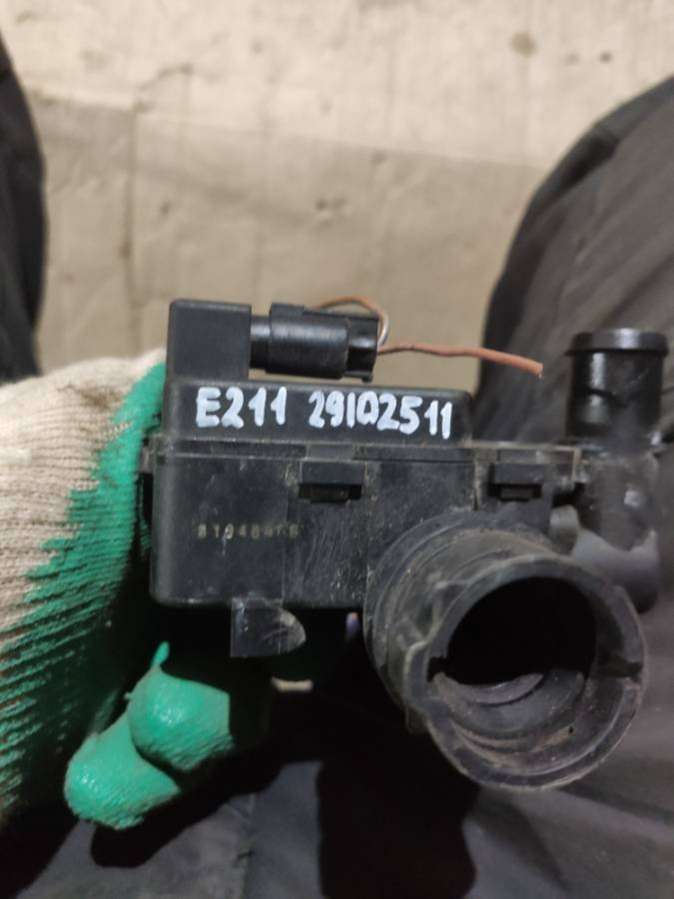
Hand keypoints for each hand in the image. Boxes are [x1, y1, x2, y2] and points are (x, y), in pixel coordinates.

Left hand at [0, 354, 338, 829]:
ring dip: (207, 722)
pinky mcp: (112, 730)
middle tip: (236, 659)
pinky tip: (97, 770)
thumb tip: (202, 351)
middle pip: (275, 610)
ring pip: (242, 696)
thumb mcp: (55, 441)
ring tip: (145, 726)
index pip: (265, 515)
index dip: (299, 545)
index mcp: (160, 502)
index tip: (306, 578)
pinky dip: (151, 776)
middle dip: (269, 648)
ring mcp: (141, 656)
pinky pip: (178, 762)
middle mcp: (163, 574)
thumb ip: (140, 397)